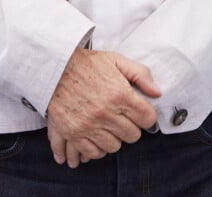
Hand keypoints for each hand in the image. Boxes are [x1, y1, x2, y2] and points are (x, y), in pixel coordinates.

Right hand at [46, 48, 159, 168]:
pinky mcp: (74, 133)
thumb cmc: (86, 64)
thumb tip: (157, 93)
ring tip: (108, 125)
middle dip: (130, 126)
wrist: (54, 67)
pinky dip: (97, 147)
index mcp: (120, 94)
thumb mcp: (116, 59)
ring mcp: (89, 125)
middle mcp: (106, 112)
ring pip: (114, 146)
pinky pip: (94, 152)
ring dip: (114, 137)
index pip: (147, 119)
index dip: (145, 115)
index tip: (139, 112)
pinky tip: (96, 136)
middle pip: (132, 135)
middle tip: (122, 117)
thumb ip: (140, 74)